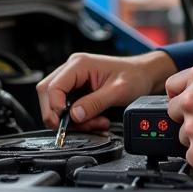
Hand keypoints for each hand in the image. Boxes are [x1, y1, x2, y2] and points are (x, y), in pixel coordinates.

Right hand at [37, 50, 177, 130]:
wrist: (144, 75)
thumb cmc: (134, 76)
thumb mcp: (118, 91)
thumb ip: (95, 103)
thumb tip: (75, 115)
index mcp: (79, 64)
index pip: (53, 86)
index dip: (55, 106)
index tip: (67, 120)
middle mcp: (72, 69)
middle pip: (48, 94)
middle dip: (59, 116)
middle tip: (77, 127)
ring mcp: (73, 79)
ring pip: (55, 103)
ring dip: (71, 119)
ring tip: (94, 123)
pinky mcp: (77, 89)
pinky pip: (67, 107)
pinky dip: (77, 119)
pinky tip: (94, 120)